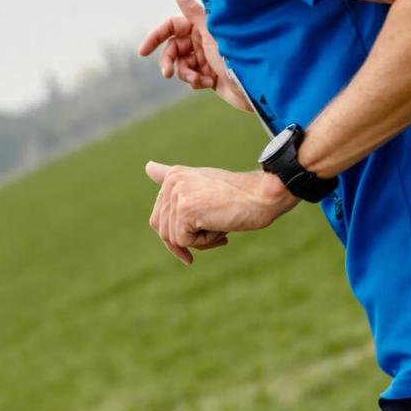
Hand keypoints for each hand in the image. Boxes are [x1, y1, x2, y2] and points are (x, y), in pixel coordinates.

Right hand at [138, 0, 255, 115]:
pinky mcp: (209, 75)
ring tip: (198, 79)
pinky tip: (209, 83)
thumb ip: (193, 13)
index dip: (156, 37)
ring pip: (181, 65)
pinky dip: (196, 81)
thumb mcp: (210, 32)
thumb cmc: (234, 54)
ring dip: (185, 73)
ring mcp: (205, 58)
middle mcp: (201, 40)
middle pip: (173, 49)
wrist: (253, 84)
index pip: (171, 27)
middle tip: (168, 73)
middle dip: (169, 61)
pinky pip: (192, 78)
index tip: (143, 52)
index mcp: (201, 26)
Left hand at [144, 161, 295, 264]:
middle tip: (217, 233)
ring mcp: (177, 195)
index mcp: (173, 175)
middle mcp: (172, 182)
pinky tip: (222, 230)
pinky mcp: (186, 210)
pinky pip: (184, 242)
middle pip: (163, 230)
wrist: (262, 195)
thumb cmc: (238, 193)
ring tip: (222, 227)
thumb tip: (147, 166)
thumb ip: (174, 179)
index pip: (160, 215)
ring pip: (173, 238)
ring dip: (199, 242)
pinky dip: (205, 243)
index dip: (173, 233)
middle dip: (188, 240)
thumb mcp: (202, 183)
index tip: (190, 244)